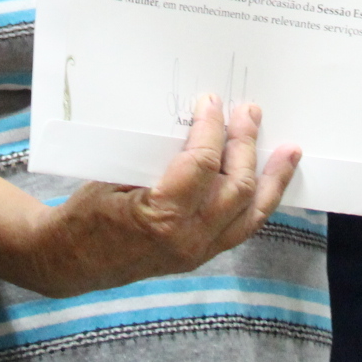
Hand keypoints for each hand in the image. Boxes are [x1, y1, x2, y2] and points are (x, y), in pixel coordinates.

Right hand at [23, 95, 300, 296]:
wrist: (71, 260)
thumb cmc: (86, 213)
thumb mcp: (113, 176)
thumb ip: (156, 157)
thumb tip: (191, 123)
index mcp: (161, 218)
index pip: (202, 165)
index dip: (212, 129)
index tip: (212, 102)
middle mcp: (188, 240)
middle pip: (235, 187)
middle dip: (245, 144)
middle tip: (249, 111)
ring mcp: (198, 252)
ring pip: (250, 213)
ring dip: (271, 178)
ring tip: (289, 150)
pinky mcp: (202, 255)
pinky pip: (242, 227)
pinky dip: (260, 201)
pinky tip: (272, 182)